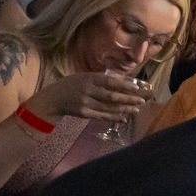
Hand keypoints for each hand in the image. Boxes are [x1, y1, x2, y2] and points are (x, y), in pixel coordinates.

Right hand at [27, 70, 151, 122]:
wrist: (53, 98)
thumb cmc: (72, 85)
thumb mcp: (84, 77)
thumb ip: (101, 79)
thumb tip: (123, 81)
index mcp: (88, 78)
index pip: (109, 81)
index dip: (124, 85)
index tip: (136, 87)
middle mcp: (87, 90)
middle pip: (111, 96)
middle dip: (128, 98)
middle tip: (142, 100)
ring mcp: (85, 103)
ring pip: (109, 107)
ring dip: (124, 109)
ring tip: (136, 109)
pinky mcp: (84, 113)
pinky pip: (102, 116)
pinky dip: (114, 118)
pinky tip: (124, 118)